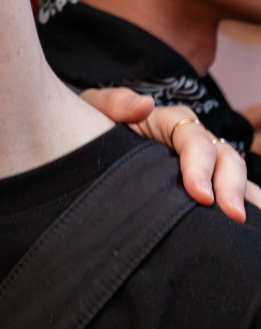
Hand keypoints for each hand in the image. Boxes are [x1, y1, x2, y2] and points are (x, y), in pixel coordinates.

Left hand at [79, 88, 259, 222]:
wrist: (84, 141)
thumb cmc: (91, 126)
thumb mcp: (95, 109)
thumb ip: (115, 103)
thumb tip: (145, 105)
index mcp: (171, 121)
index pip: (195, 140)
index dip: (200, 167)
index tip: (200, 195)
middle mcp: (193, 140)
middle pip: (224, 158)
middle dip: (230, 186)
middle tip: (232, 216)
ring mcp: (201, 161)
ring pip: (233, 173)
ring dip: (242, 195)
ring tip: (242, 223)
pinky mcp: (201, 180)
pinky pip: (229, 188)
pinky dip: (244, 201)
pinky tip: (246, 225)